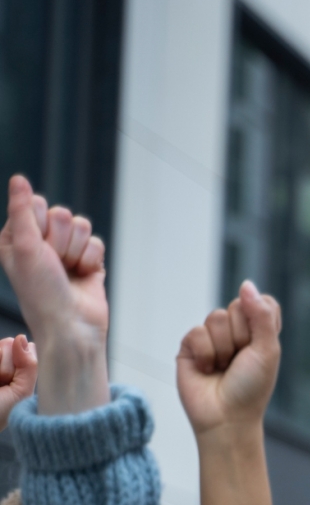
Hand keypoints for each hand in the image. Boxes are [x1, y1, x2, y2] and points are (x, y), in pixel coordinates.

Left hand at [0, 175, 107, 413]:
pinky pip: (96, 242)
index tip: (36, 248)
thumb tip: (19, 179)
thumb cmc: (41, 293)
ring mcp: (66, 252)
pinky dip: (91, 260)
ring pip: (82, 226)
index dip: (41, 224)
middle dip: (61, 240)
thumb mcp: (23, 247)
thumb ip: (21, 210)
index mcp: (18, 237)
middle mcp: (41, 242)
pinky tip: (83, 276)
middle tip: (54, 263)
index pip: (37, 204)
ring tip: (68, 271)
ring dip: (77, 251)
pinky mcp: (88, 261)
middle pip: (62, 214)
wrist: (72, 325)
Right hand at [177, 281, 281, 436]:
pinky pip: (197, 333)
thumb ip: (261, 315)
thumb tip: (246, 284)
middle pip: (238, 306)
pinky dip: (205, 354)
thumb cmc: (252, 387)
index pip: (262, 302)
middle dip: (241, 337)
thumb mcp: (266, 350)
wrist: (226, 417)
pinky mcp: (190, 346)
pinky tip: (208, 370)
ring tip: (224, 368)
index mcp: (260, 331)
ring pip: (216, 318)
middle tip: (240, 361)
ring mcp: (213, 337)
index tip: (260, 344)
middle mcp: (237, 331)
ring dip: (223, 348)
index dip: (260, 319)